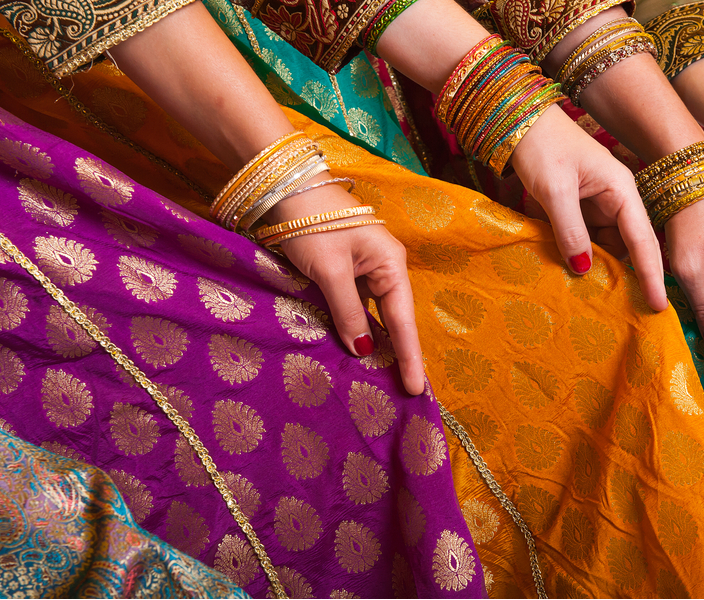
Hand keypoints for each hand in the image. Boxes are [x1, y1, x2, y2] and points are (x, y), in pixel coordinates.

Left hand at [267, 177, 425, 394]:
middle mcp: (383, 268)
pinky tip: (353, 349)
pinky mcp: (343, 269)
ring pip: (372, 314)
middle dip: (397, 354)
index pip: (403, 320)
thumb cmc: (312, 222)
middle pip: (394, 319)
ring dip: (374, 343)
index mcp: (390, 264)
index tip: (414, 388)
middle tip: (402, 392)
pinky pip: (354, 306)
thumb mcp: (330, 270)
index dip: (409, 356)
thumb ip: (347, 312)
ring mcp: (364, 269)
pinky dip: (354, 327)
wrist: (284, 185)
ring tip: (382, 379)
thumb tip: (364, 349)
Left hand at [510, 106, 668, 310]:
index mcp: (621, 190)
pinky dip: (582, 258)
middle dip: (632, 277)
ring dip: (602, 270)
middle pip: (629, 247)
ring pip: (607, 247)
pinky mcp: (579, 211)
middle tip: (635, 315)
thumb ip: (570, 230)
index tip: (659, 304)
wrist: (521, 122)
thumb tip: (584, 269)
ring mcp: (598, 206)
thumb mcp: (555, 190)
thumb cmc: (543, 147)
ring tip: (601, 303)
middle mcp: (616, 200)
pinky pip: (587, 241)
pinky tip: (576, 278)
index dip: (651, 274)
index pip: (642, 239)